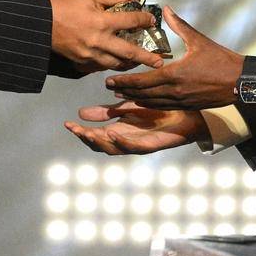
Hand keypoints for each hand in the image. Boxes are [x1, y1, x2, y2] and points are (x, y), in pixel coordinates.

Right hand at [49, 0, 163, 71]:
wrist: (40, 23)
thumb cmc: (64, 6)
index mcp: (101, 22)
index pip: (131, 21)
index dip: (144, 19)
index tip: (151, 20)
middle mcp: (98, 41)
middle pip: (128, 53)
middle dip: (146, 58)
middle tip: (159, 63)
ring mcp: (90, 55)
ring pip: (116, 64)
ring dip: (129, 64)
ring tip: (138, 62)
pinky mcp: (82, 63)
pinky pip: (101, 67)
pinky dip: (110, 65)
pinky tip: (116, 62)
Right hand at [65, 100, 209, 154]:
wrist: (188, 113)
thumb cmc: (160, 111)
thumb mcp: (128, 106)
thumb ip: (106, 111)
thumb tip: (80, 113)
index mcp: (120, 131)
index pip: (96, 135)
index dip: (81, 131)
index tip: (67, 124)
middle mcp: (128, 140)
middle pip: (102, 145)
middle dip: (87, 138)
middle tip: (74, 129)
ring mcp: (140, 144)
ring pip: (115, 149)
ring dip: (101, 142)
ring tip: (88, 133)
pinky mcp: (154, 144)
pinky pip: (135, 146)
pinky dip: (122, 142)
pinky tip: (112, 133)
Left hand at [103, 7, 242, 108]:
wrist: (241, 82)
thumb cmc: (221, 60)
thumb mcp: (199, 40)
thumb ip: (179, 26)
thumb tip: (166, 10)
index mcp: (175, 75)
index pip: (143, 81)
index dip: (125, 81)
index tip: (110, 80)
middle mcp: (175, 91)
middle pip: (143, 94)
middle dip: (124, 90)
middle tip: (109, 87)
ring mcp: (181, 101)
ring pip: (151, 103)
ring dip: (134, 99)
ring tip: (121, 94)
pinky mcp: (187, 106)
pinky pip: (163, 107)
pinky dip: (149, 104)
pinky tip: (142, 101)